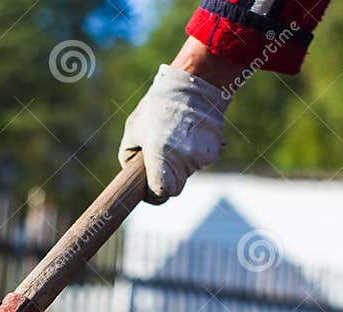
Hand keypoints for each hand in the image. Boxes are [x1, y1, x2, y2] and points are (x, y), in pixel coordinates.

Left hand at [118, 63, 231, 202]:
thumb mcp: (133, 129)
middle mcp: (182, 160)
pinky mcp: (213, 152)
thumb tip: (134, 177)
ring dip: (180, 163)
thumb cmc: (158, 107)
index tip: (150, 188)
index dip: (154, 194)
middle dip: (167, 179)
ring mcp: (200, 157)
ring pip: (187, 173)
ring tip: (176, 137)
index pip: (160, 193)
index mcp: (159, 156)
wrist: (193, 86)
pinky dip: (194, 154)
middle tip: (161, 160)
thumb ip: (129, 156)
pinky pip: (200, 162)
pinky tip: (190, 134)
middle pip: (175, 187)